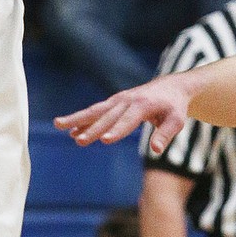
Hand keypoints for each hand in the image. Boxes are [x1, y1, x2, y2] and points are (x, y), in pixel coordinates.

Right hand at [56, 74, 191, 151]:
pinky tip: (71, 130)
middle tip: (78, 142)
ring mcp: (118, 100)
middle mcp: (127, 100)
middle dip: (92, 129)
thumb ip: (166, 134)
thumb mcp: (176, 120)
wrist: (170, 87)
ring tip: (59, 125)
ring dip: (77, 118)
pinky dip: (83, 119)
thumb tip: (156, 149)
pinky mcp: (113, 102)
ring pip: (95, 110)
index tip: (104, 140)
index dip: (116, 131)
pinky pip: (96, 111)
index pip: (128, 121)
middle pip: (107, 117)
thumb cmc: (175, 106)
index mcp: (143, 105)